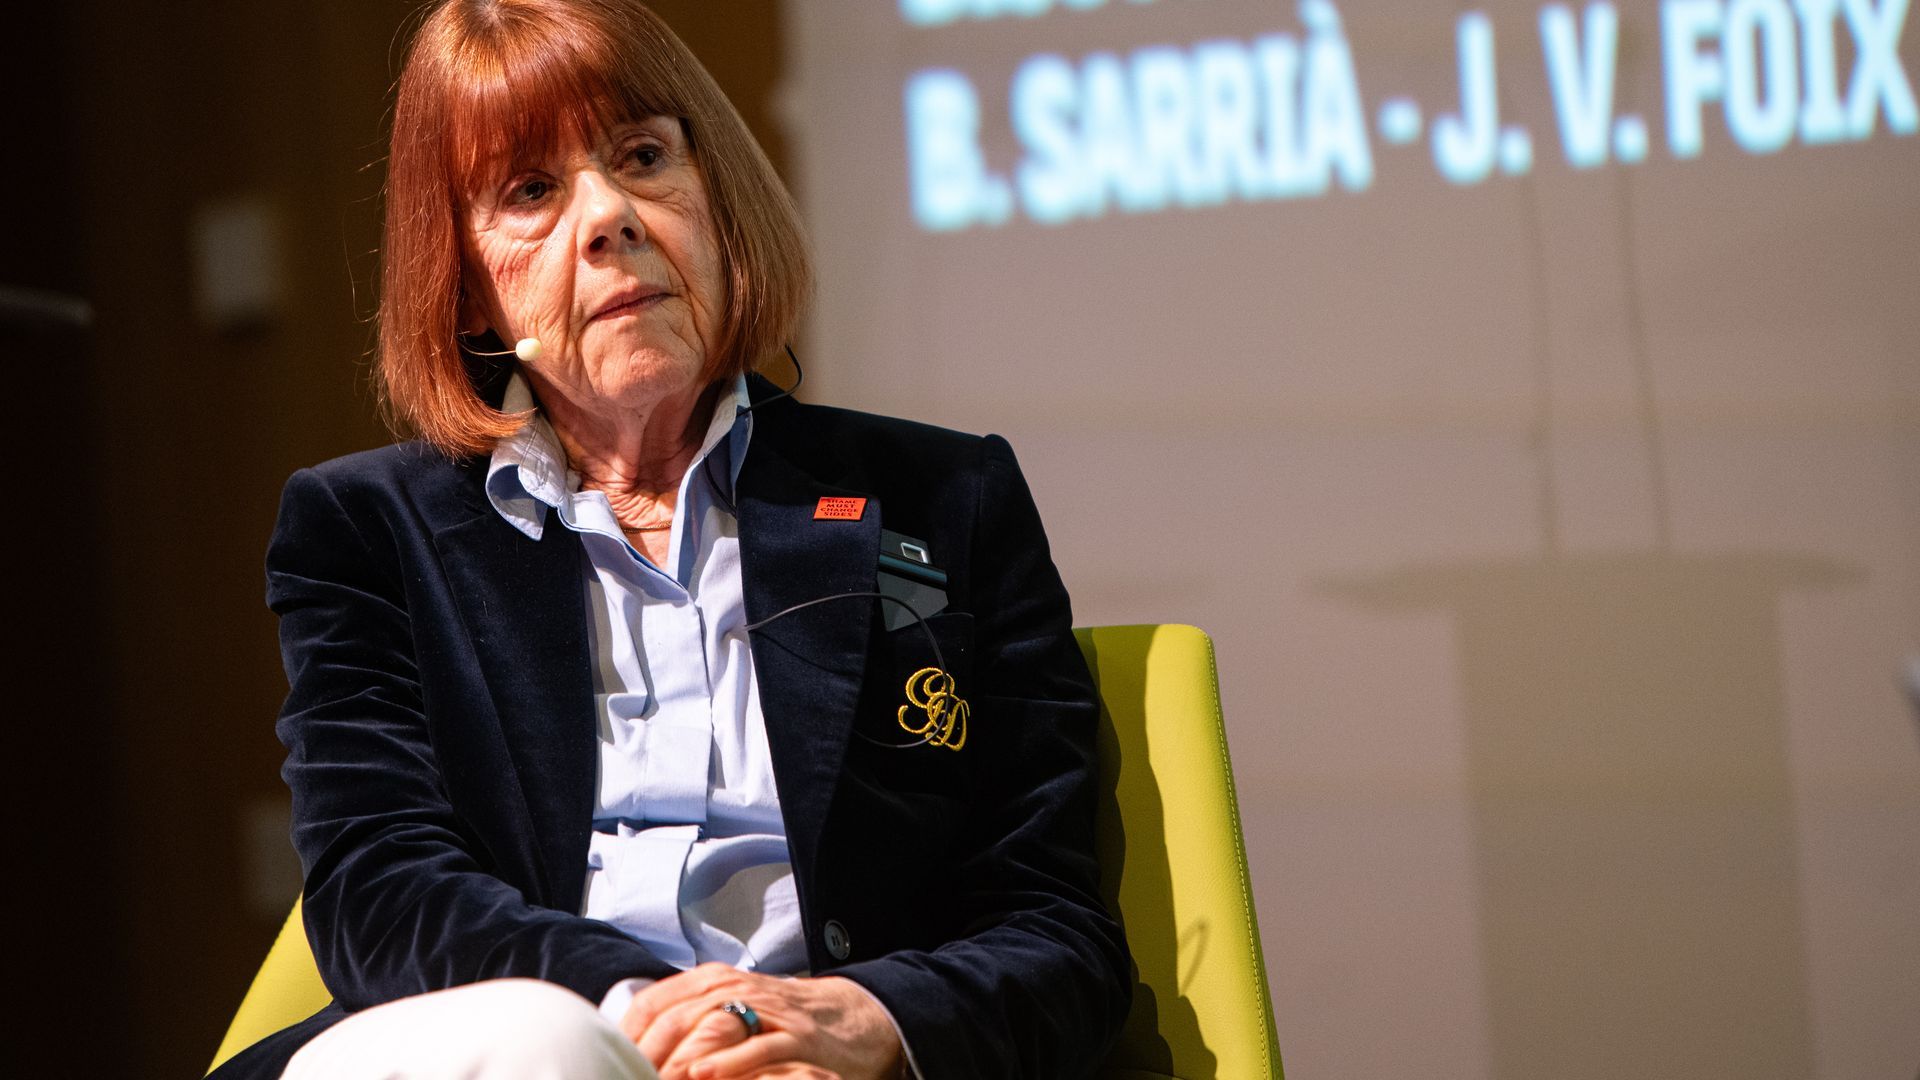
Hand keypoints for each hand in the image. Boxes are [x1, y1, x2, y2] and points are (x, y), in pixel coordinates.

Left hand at [620, 963, 901, 1079]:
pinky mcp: (795, 1038)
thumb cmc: (779, 1020)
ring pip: (708, 1030)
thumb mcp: (730, 1009)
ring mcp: (766, 1012)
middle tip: (622, 1079)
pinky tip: (703, 1075)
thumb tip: (631, 1049)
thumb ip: (686, 1022)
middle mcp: (734, 989)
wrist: (850, 1018)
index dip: (624, 1039)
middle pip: (673, 1019)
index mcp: (710, 982)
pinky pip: (757, 1049)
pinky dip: (727, 1064)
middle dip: (642, 1056)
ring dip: (674, 1062)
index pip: (651, 1005)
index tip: (606, 1065)